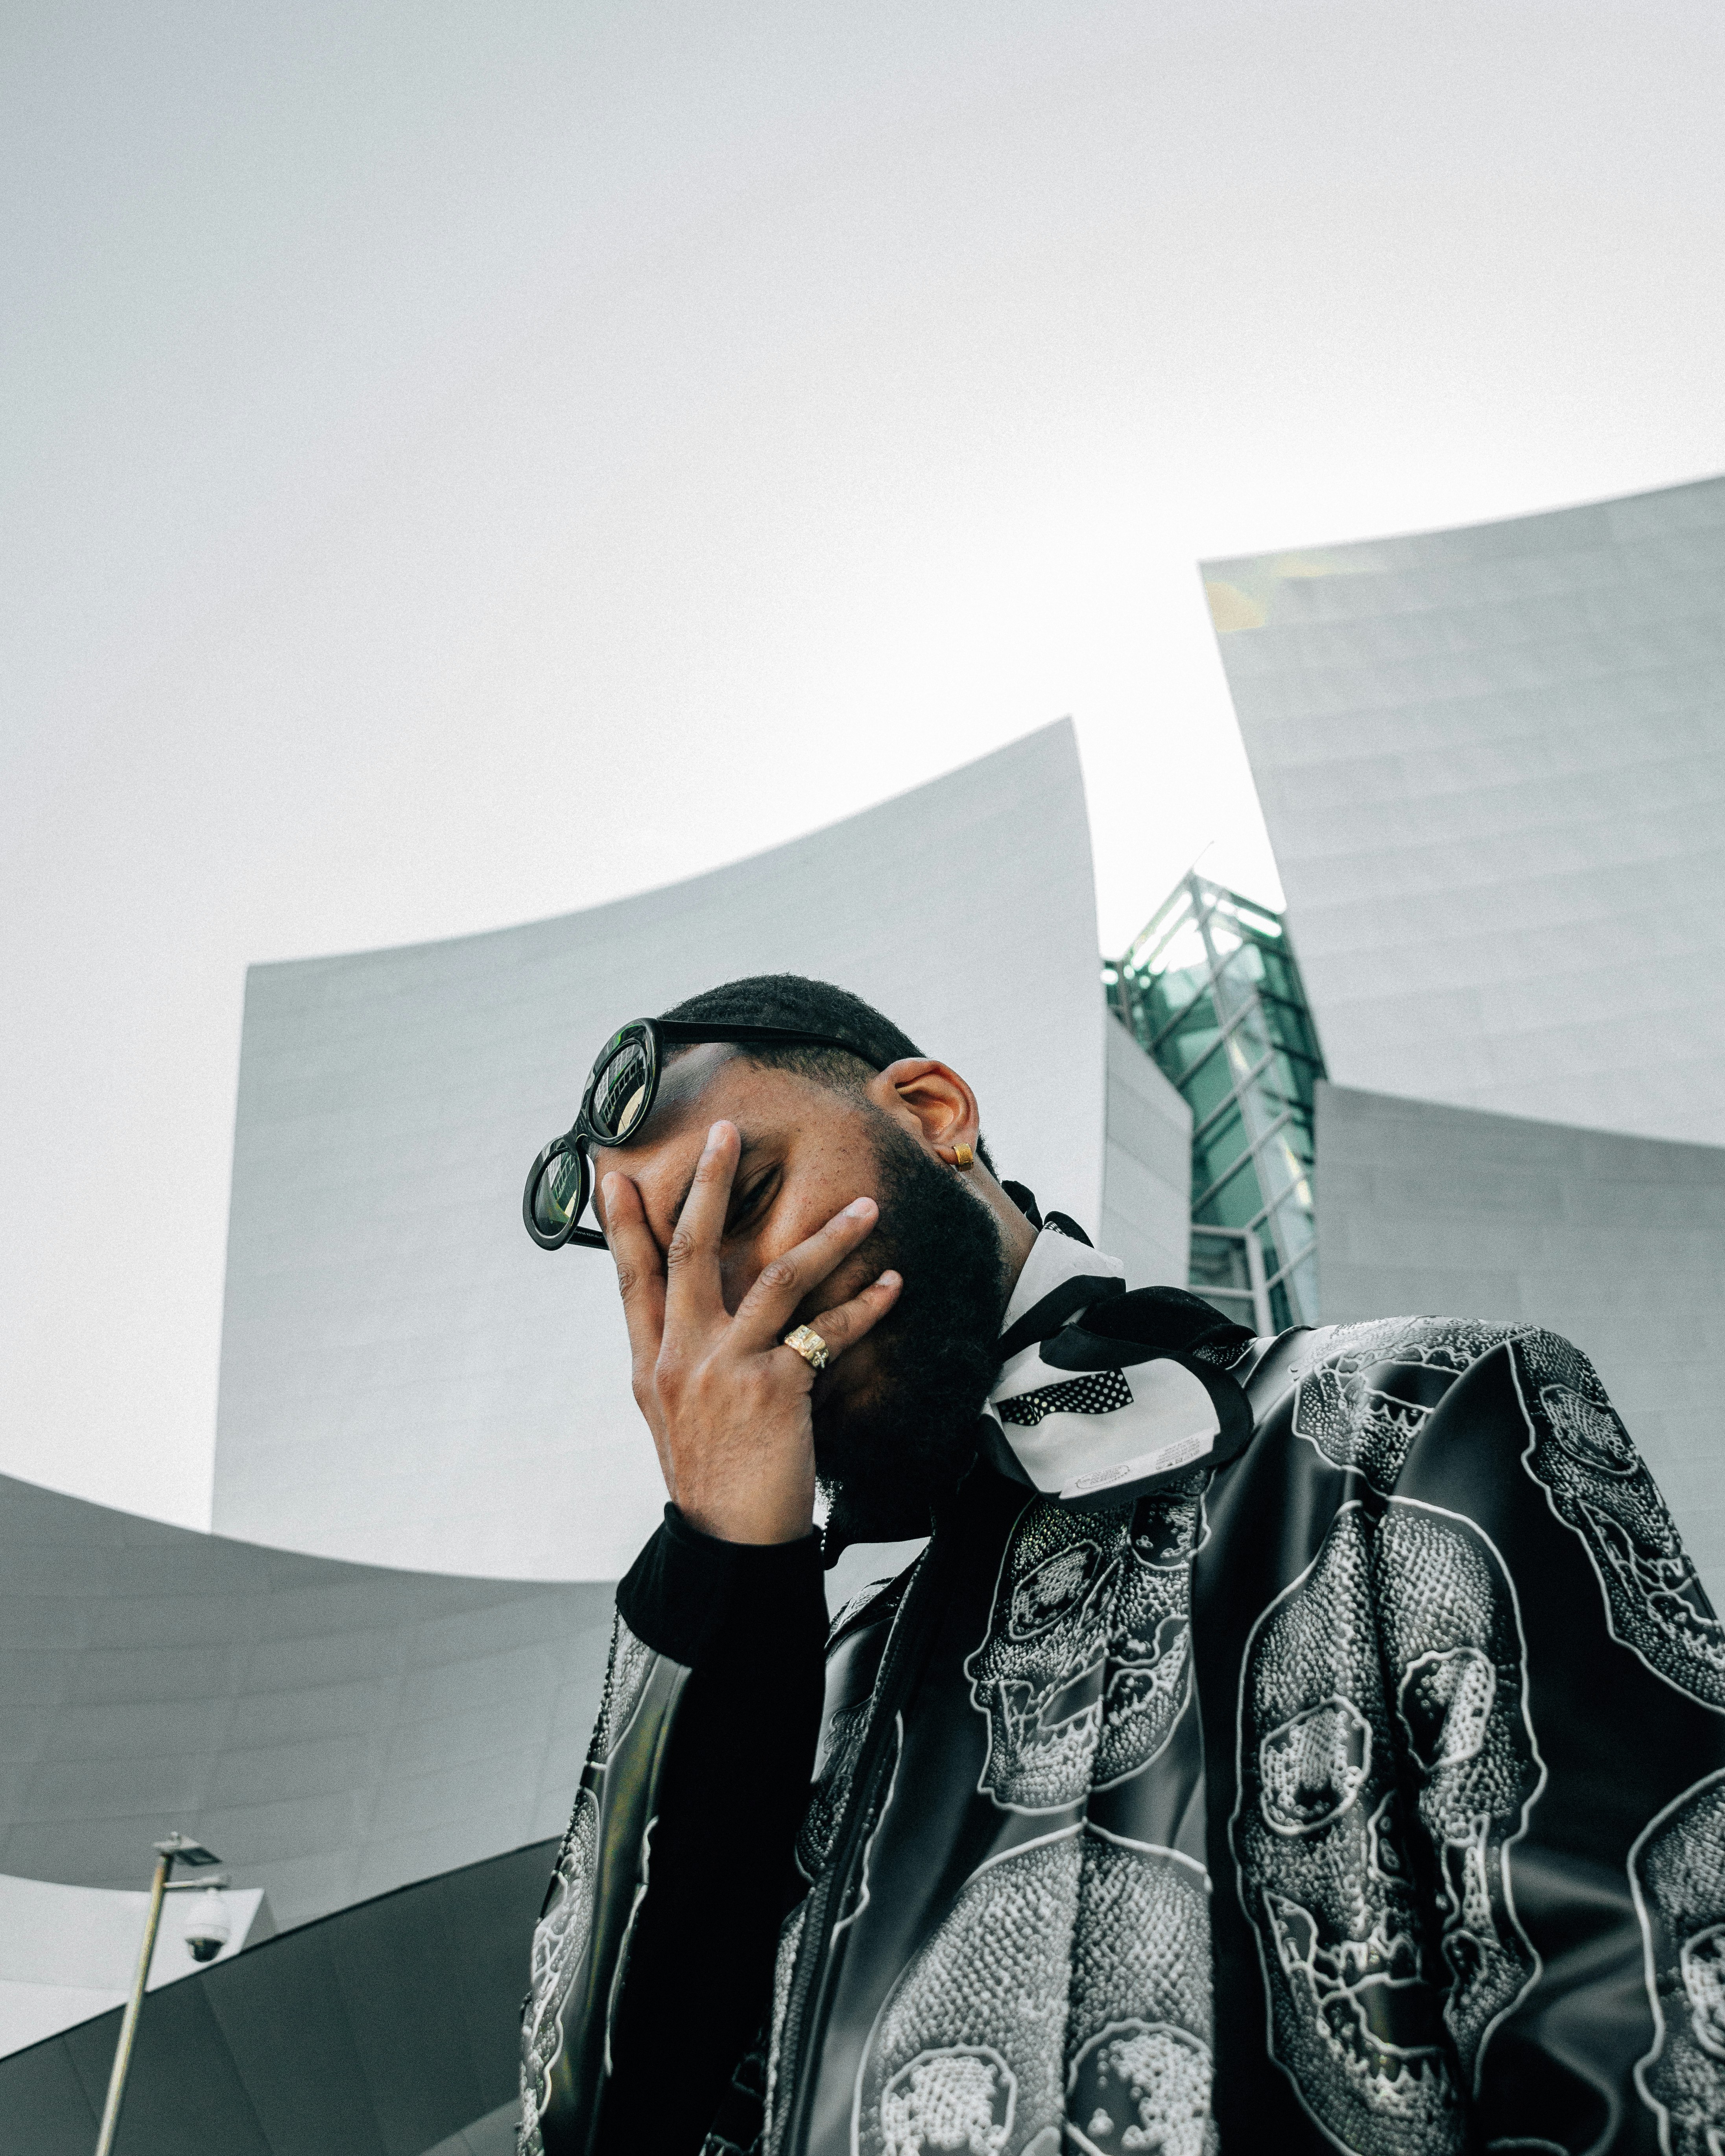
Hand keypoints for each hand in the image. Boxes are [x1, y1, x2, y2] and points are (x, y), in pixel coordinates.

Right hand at [601, 1120, 901, 1542]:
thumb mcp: (670, 1415)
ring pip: (774, 1277)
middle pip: (690, 1251)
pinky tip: (890, 1283)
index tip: (611, 1175)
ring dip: (826, 1237)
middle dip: (707, 1185)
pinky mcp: (775, 1388)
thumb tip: (685, 1317)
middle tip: (725, 1132)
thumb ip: (676, 1360)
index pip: (631, 1279)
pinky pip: (826, 1331)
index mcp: (650, 1364)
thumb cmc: (710, 1477)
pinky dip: (863, 1304)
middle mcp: (680, 1358)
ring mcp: (726, 1369)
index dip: (622, 1225)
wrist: (729, 1542)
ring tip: (864, 1206)